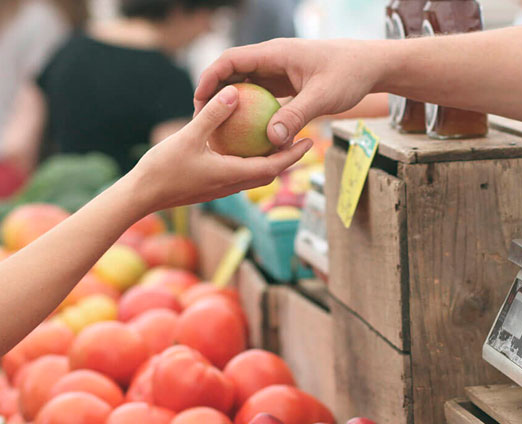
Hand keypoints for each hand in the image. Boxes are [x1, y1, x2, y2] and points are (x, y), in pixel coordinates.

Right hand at [128, 85, 311, 213]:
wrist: (141, 196)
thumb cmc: (162, 169)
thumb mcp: (188, 137)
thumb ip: (212, 115)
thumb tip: (234, 92)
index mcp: (232, 175)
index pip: (273, 167)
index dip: (293, 155)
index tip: (309, 142)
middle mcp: (231, 185)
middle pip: (268, 172)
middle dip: (287, 158)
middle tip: (300, 139)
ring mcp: (220, 188)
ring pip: (254, 175)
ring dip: (269, 161)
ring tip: (276, 141)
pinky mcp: (210, 187)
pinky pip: (238, 173)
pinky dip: (248, 161)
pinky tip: (242, 145)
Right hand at [194, 39, 383, 146]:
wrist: (370, 66)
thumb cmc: (349, 74)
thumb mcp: (323, 96)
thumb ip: (296, 116)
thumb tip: (271, 140)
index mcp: (275, 53)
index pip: (231, 60)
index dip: (210, 78)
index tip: (199, 101)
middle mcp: (272, 60)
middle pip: (233, 73)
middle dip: (215, 94)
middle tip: (203, 121)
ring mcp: (279, 72)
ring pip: (246, 86)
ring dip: (232, 105)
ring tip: (219, 130)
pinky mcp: (286, 84)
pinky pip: (262, 97)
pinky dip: (251, 112)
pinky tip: (248, 134)